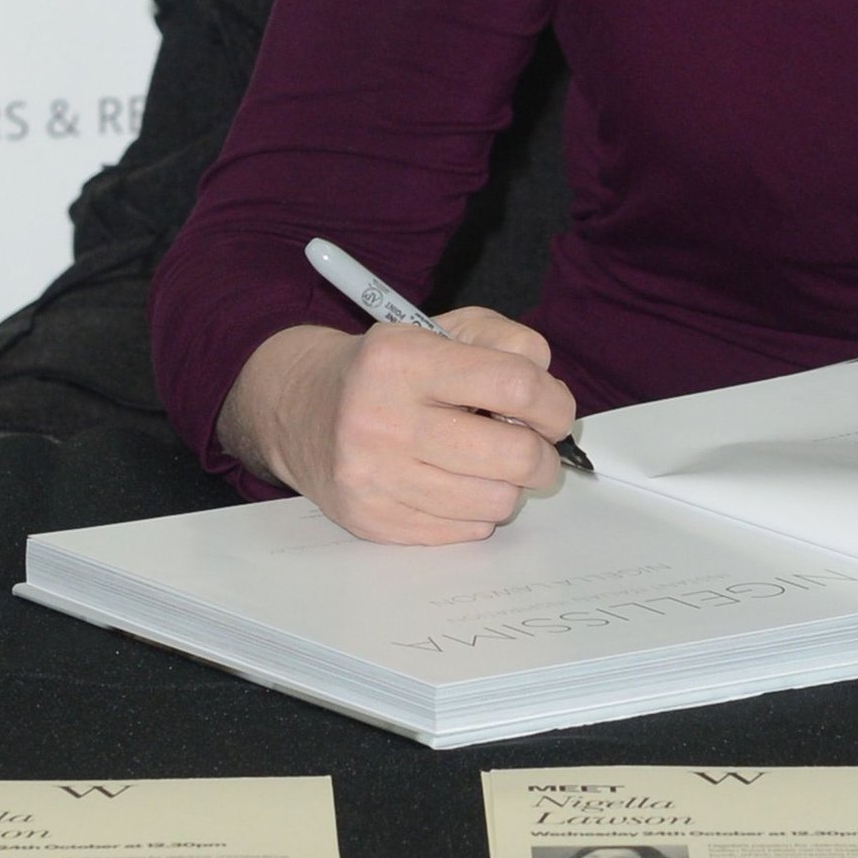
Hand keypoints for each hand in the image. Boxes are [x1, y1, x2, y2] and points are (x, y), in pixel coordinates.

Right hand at [217, 307, 577, 544]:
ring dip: (510, 485)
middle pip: (513, 455)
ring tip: (491, 463)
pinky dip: (476, 510)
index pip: (515, 385)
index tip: (554, 411)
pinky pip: (464, 531)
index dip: (554, 403)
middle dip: (543, 454)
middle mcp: (382, 419)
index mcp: (403, 359)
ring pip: (496, 501)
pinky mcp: (372, 520)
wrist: (303, 408)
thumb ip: (509, 345)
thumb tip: (551, 402)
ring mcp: (374, 477)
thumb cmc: (391, 368)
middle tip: (535, 446)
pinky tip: (456, 482)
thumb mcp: (445, 327)